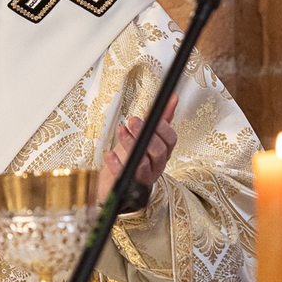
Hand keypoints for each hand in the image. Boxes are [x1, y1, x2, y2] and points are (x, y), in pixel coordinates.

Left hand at [97, 93, 179, 210]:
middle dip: (145, 133)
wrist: (115, 179)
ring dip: (130, 144)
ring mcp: (144, 176)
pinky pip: (125, 175)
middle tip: (132, 121)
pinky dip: (116, 164)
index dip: (162, 128)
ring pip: (143, 163)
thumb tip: (172, 97)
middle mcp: (157, 165)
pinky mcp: (129, 184)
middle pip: (158, 151)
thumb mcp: (146, 134)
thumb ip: (160, 118)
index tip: (149, 116)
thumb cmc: (133, 154)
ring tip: (120, 131)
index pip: (171, 140)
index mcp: (164, 152)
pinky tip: (109, 154)